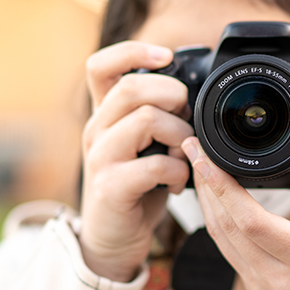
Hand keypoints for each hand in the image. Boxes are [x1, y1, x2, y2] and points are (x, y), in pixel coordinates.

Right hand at [79, 41, 192, 281]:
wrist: (113, 238)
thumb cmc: (136, 187)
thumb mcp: (142, 144)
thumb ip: (157, 116)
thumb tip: (193, 93)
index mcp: (104, 114)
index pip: (100, 65)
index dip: (133, 51)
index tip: (165, 56)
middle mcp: (96, 130)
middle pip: (131, 86)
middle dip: (172, 95)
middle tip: (185, 117)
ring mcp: (100, 158)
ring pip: (146, 119)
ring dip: (179, 134)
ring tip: (184, 153)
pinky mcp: (111, 187)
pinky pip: (155, 164)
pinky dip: (178, 171)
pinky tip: (177, 183)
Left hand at [181, 119, 289, 289]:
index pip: (251, 221)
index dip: (223, 187)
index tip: (206, 156)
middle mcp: (276, 276)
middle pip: (226, 225)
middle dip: (205, 183)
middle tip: (192, 146)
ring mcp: (258, 285)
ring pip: (218, 237)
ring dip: (204, 199)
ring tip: (196, 163)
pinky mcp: (249, 286)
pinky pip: (223, 248)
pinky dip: (213, 218)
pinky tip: (209, 195)